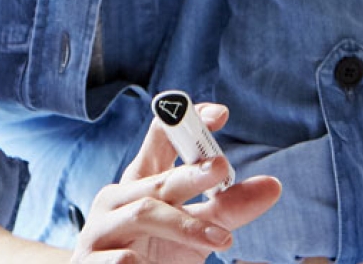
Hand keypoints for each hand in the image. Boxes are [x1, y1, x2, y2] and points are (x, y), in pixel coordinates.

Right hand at [68, 102, 282, 263]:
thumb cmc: (155, 251)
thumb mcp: (195, 228)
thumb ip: (228, 207)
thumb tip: (273, 186)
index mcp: (142, 180)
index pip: (161, 138)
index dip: (185, 119)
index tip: (220, 114)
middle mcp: (118, 197)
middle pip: (158, 177)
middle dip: (191, 172)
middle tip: (222, 167)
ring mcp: (101, 229)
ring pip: (143, 213)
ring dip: (184, 226)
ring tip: (224, 241)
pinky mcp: (90, 262)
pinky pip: (115, 258)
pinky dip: (130, 261)